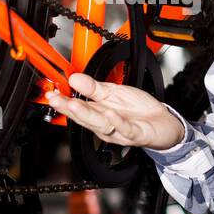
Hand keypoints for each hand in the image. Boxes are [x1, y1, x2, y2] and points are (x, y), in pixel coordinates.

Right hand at [45, 72, 185, 150]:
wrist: (163, 123)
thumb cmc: (138, 110)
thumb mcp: (114, 92)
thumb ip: (94, 87)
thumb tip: (74, 78)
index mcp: (99, 113)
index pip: (77, 107)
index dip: (62, 101)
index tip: (51, 92)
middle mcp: (106, 125)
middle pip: (85, 117)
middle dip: (69, 108)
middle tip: (55, 99)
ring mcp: (120, 131)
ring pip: (101, 124)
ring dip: (87, 115)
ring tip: (74, 105)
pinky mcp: (136, 135)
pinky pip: (125, 129)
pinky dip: (117, 122)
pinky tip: (110, 114)